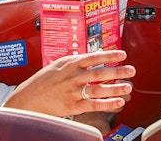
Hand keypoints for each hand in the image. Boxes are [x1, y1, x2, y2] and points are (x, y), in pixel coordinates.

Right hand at [3, 50, 135, 116]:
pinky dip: (107, 104)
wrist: (29, 97)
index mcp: (71, 63)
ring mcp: (73, 92)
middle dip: (118, 72)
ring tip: (128, 87)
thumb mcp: (60, 63)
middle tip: (131, 70)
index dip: (109, 55)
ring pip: (98, 90)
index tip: (122, 54)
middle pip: (99, 73)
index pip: (93, 57)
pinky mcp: (72, 106)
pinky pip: (93, 105)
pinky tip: (118, 102)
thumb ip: (79, 60)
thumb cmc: (45, 79)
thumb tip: (97, 54)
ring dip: (115, 89)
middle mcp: (73, 77)